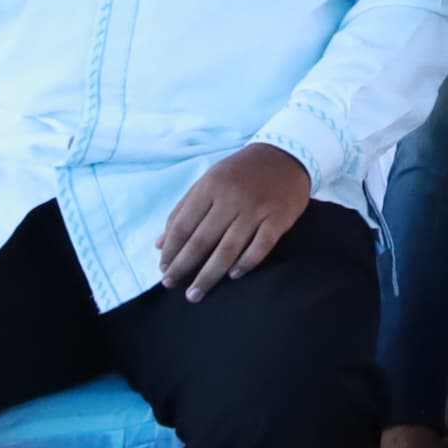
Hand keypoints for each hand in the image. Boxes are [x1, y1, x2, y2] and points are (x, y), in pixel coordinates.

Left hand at [155, 143, 312, 299]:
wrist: (287, 154)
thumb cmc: (241, 171)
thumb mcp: (209, 180)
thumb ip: (184, 209)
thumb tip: (161, 244)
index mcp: (211, 186)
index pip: (183, 225)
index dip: (171, 250)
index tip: (163, 270)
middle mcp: (232, 198)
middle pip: (202, 240)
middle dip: (183, 267)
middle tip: (171, 285)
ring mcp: (257, 209)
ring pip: (228, 249)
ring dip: (209, 275)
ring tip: (195, 293)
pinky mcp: (279, 218)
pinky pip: (260, 247)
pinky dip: (246, 264)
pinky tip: (234, 275)